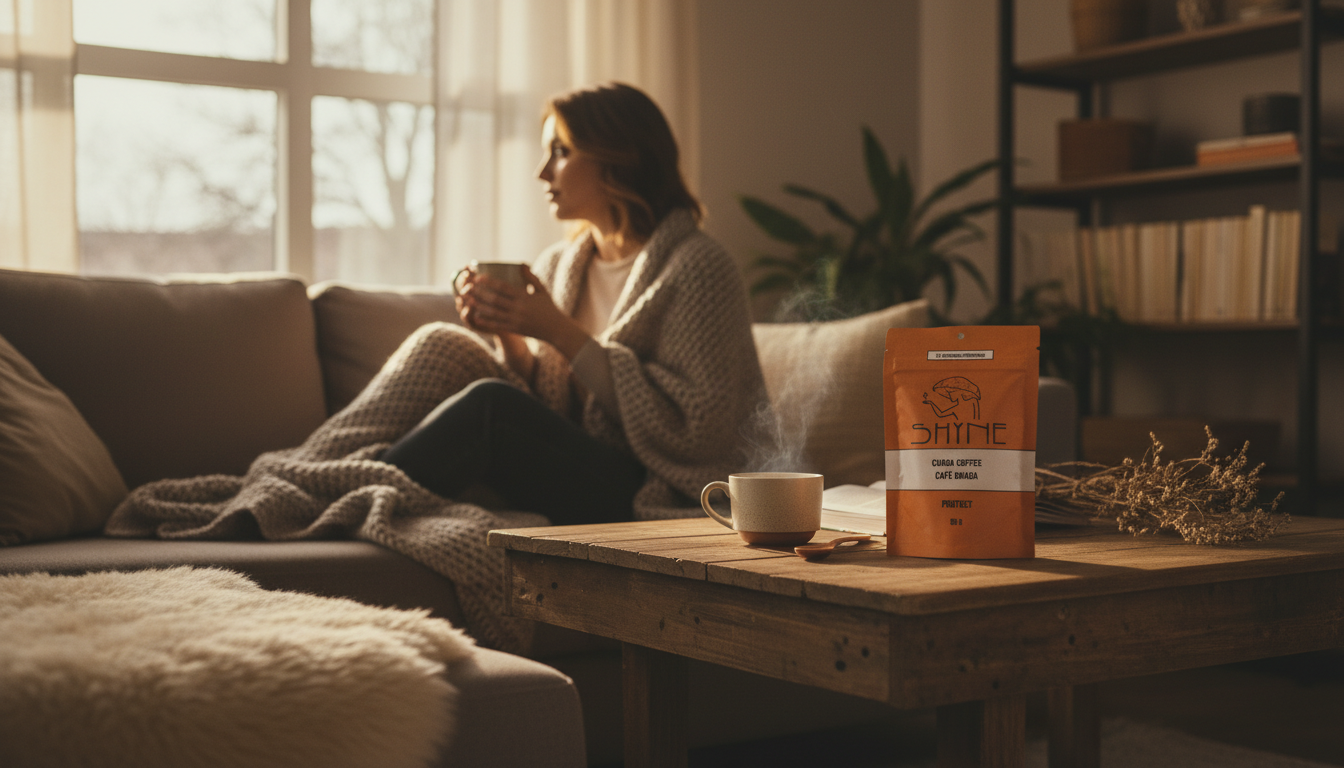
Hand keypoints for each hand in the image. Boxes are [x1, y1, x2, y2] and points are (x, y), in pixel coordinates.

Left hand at [457, 266, 589, 358]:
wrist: (556, 329)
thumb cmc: (549, 308)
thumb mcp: (543, 290)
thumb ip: (531, 277)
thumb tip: (521, 264)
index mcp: (525, 297)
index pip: (503, 287)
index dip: (489, 282)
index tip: (477, 277)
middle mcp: (519, 308)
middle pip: (494, 299)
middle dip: (479, 293)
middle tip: (466, 287)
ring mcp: (516, 320)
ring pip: (492, 312)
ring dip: (478, 305)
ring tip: (467, 299)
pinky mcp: (514, 329)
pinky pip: (497, 325)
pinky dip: (485, 320)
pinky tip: (475, 316)